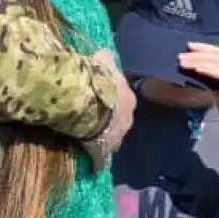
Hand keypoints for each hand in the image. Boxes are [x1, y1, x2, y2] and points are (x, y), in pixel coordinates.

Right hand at [84, 49, 136, 167]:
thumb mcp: (102, 61)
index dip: (113, 100)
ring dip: (104, 137)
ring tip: (91, 136)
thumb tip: (106, 54)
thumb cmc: (97, 80)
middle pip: (120, 121)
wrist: (89, 103)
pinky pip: (100, 158)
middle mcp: (128, 119)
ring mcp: (117, 137)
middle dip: (111, 120)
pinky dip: (97, 159)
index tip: (102, 99)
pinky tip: (93, 163)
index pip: (124, 100)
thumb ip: (106, 59)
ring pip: (112, 138)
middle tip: (96, 118)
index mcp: (129, 98)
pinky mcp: (103, 152)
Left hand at [177, 43, 218, 148]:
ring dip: (197, 60)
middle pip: (217, 54)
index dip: (204, 48)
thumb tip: (194, 72)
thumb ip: (211, 81)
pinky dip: (206, 69)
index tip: (189, 46)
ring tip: (182, 61)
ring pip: (216, 62)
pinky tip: (194, 68)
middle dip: (198, 52)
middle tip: (181, 53)